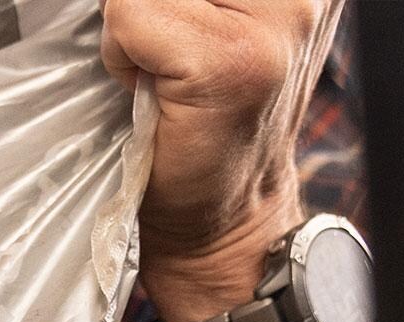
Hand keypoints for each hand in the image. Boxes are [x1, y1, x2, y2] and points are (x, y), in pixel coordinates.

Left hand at [101, 0, 342, 321]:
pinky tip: (152, 87)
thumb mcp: (210, 14)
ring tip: (161, 63)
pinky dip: (123, 52)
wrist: (216, 218)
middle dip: (147, 1)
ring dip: (134, 17)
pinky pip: (131, 15)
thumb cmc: (201, 118)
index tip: (171, 24)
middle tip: (167, 43)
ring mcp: (280, 14)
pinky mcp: (232, 60)